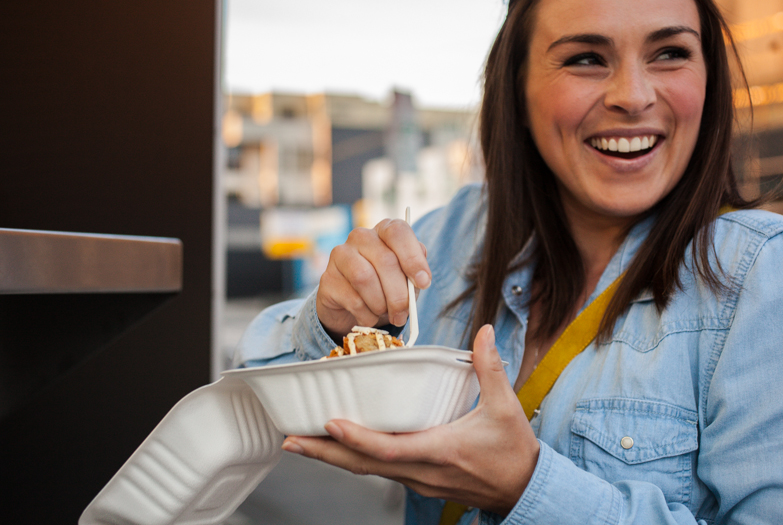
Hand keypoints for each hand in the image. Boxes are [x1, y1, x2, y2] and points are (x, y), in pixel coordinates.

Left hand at [281, 325, 539, 514]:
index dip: (358, 439)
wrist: (523, 490)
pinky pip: (378, 470)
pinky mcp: (417, 479)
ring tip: (303, 441)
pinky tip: (339, 445)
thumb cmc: (513, 453)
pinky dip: (354, 457)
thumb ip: (490, 368)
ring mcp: (417, 479)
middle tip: (291, 440)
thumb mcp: (505, 408)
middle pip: (364, 466)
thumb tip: (484, 333)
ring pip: (367, 471)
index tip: (331, 423)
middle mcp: (422, 471)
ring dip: (334, 456)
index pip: (391, 451)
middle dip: (325, 454)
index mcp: (440, 451)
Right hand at [316, 218, 430, 336]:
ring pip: (365, 278)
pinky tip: (368, 316)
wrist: (351, 306)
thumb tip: (421, 279)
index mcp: (385, 231)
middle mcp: (361, 236)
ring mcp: (340, 254)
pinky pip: (352, 299)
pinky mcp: (327, 278)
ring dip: (380, 304)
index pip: (398, 232)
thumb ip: (414, 276)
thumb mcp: (405, 280)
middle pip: (385, 260)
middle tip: (403, 314)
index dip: (413, 258)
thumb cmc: (385, 287)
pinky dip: (366, 315)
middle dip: (399, 294)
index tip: (423, 282)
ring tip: (384, 313)